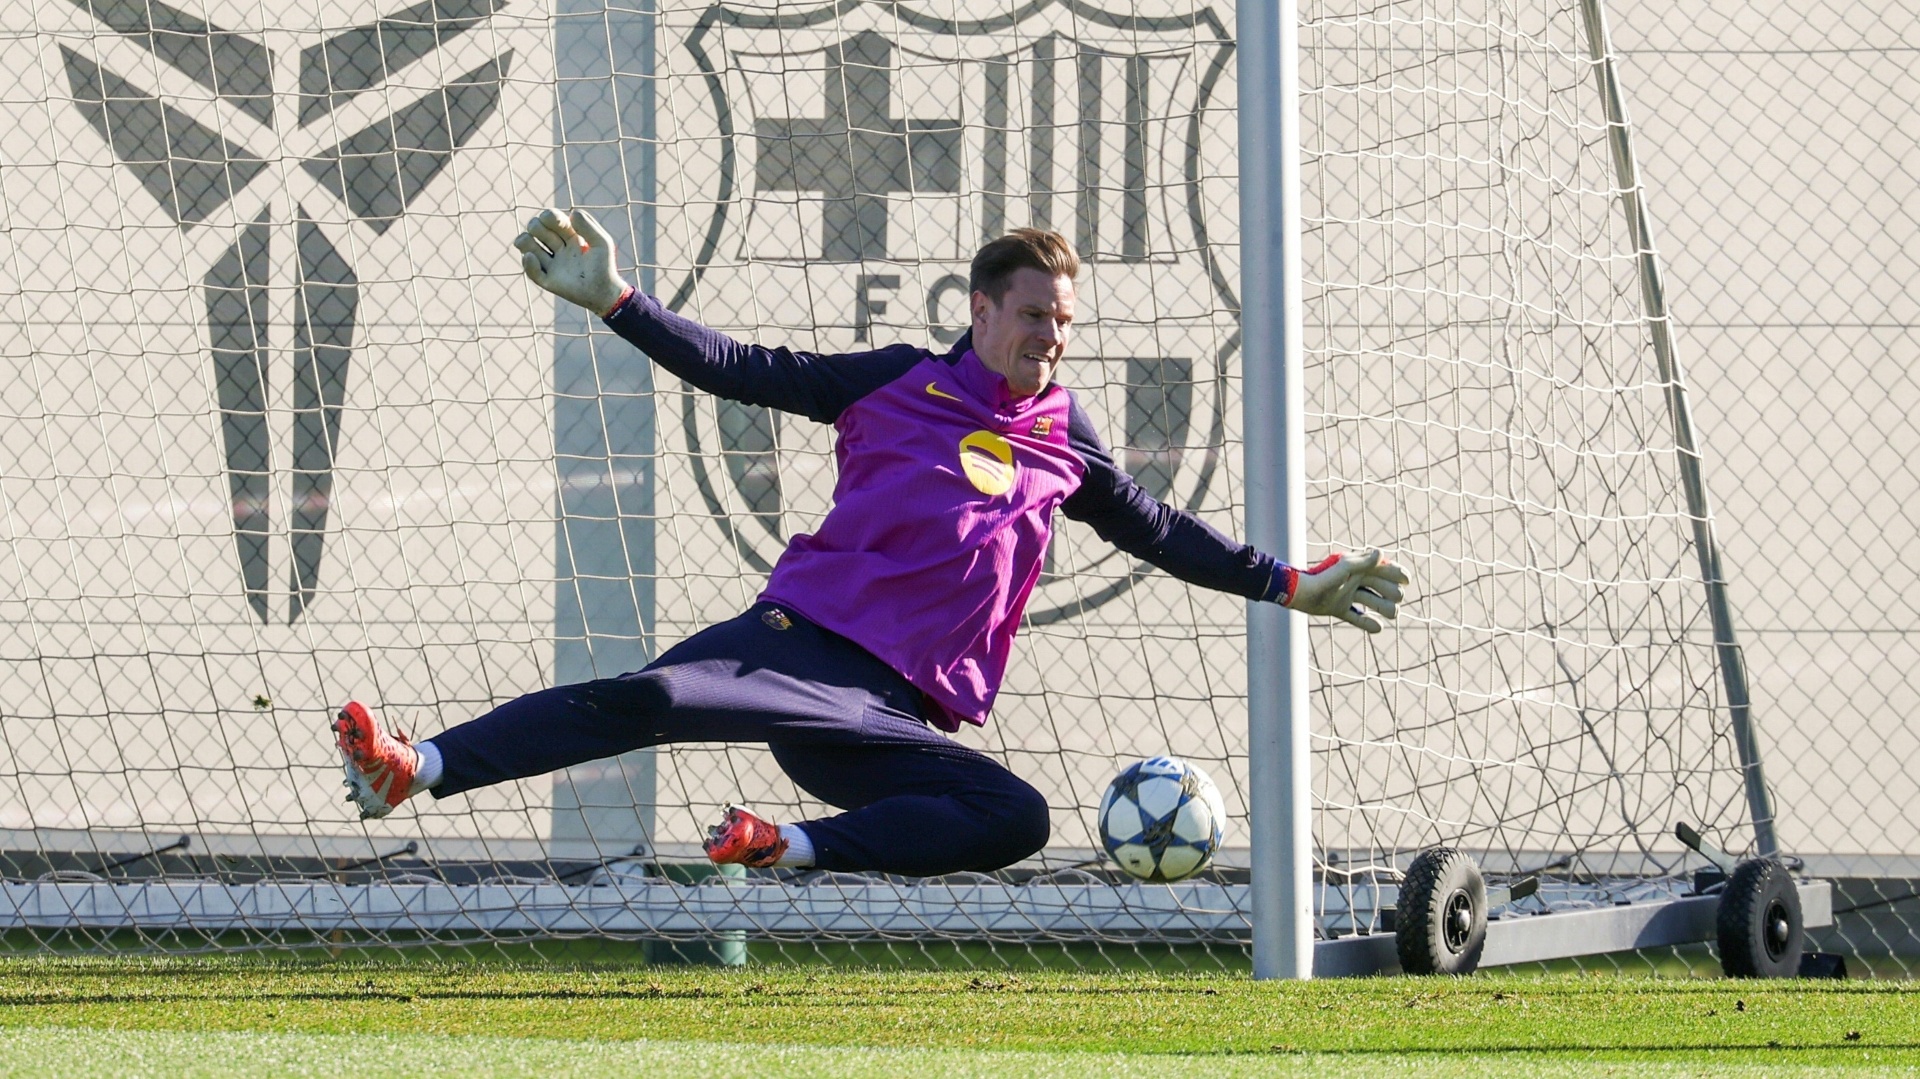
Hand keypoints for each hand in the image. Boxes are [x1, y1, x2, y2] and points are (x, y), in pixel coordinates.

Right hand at [514, 207, 630, 315]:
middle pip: (536, 229)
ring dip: (524, 241)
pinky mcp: (549, 281)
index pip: (551, 219)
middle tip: (550, 236)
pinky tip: (530, 257)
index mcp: (569, 236)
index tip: (556, 220)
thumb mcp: (602, 242)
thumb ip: (589, 226)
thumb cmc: (605, 266)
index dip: (549, 216)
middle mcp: (557, 248)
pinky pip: (532, 272)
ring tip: (526, 242)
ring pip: (528, 247)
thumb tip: (571, 213)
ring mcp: (552, 264)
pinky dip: (528, 264)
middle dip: (536, 226)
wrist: (606, 292)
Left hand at [1285, 549, 1407, 632]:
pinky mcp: (1340, 609)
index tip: (1406, 580)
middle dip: (1393, 593)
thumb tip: (1382, 553)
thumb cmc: (1322, 577)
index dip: (1398, 573)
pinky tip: (1378, 628)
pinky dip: (1368, 624)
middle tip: (1394, 598)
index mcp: (1359, 568)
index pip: (1385, 569)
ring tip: (1390, 614)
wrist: (1299, 593)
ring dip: (1385, 609)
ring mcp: (1348, 595)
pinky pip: (1358, 618)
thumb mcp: (1344, 567)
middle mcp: (1356, 581)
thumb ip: (1362, 561)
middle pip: (1384, 588)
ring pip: (1375, 604)